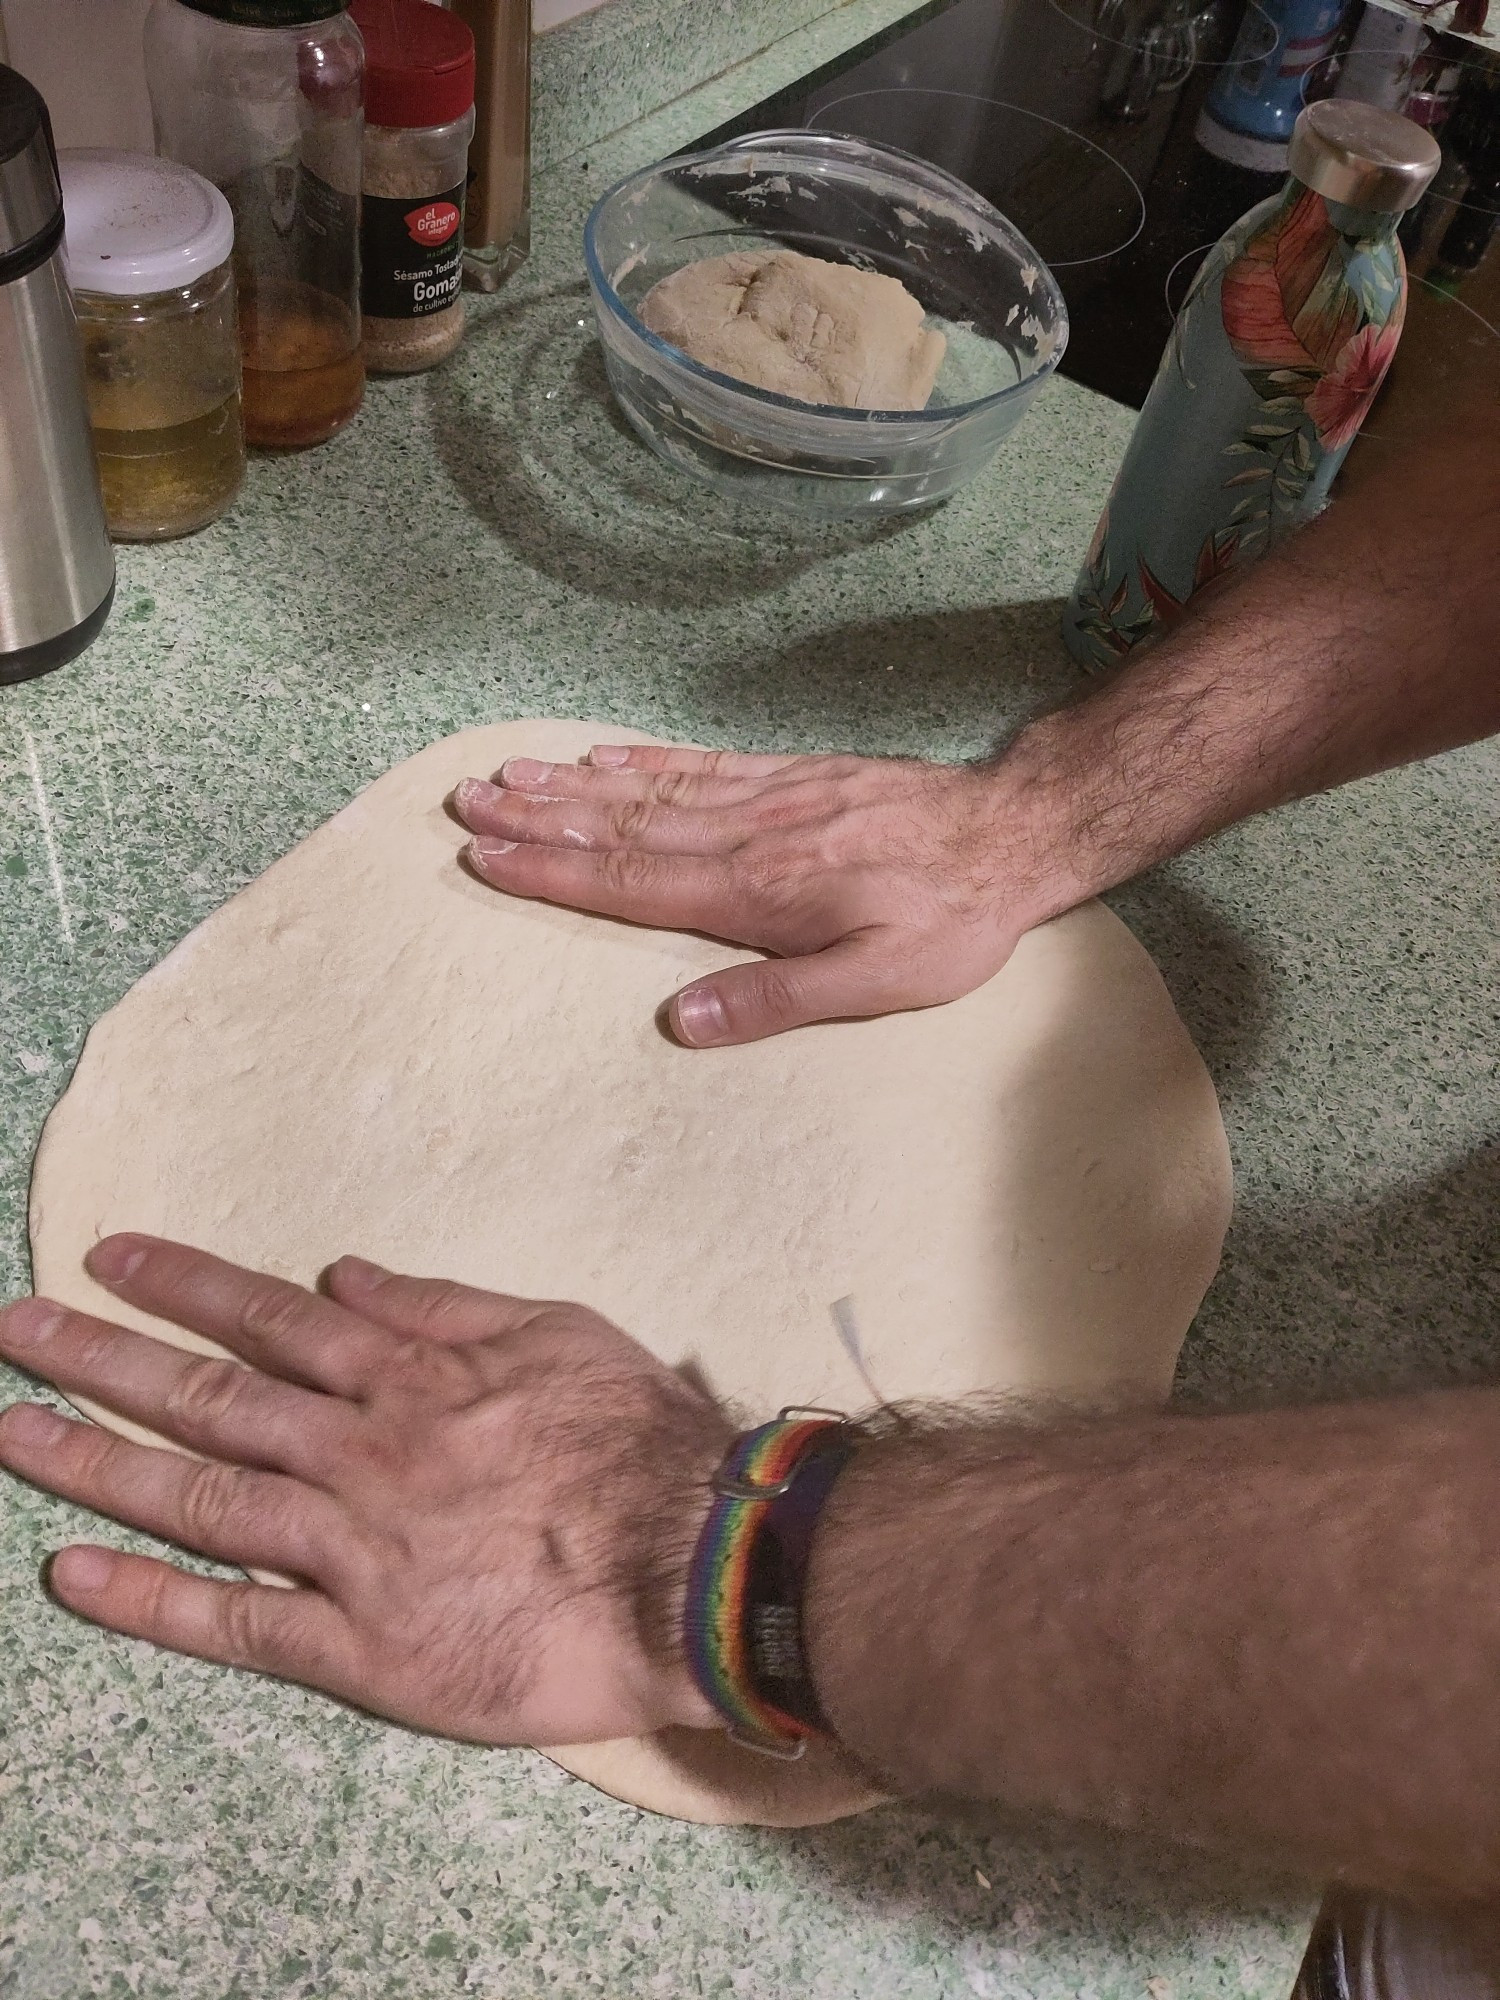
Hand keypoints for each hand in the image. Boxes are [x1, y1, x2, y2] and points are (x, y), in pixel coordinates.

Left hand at [0, 1237, 731, 1744]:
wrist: (694, 1562)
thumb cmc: (637, 1440)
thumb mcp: (556, 1329)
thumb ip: (442, 1303)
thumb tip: (343, 1276)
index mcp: (406, 1376)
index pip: (268, 1320)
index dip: (182, 1286)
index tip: (109, 1257)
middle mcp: (359, 1453)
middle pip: (205, 1398)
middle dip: (101, 1357)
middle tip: (16, 1328)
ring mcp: (352, 1550)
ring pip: (198, 1498)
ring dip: (95, 1460)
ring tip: (15, 1430)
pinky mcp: (364, 1646)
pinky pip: (236, 1621)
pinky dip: (149, 1598)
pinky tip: (73, 1574)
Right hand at [455, 744, 1055, 1045]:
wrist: (1011, 832)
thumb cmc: (948, 921)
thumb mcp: (879, 982)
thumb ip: (778, 1000)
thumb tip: (682, 1021)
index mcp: (755, 893)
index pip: (630, 882)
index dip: (552, 871)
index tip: (485, 857)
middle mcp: (746, 836)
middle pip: (622, 825)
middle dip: (539, 817)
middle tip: (466, 802)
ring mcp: (767, 797)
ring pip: (650, 789)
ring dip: (572, 784)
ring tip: (507, 774)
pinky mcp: (793, 775)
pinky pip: (700, 764)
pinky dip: (643, 759)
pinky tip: (603, 755)